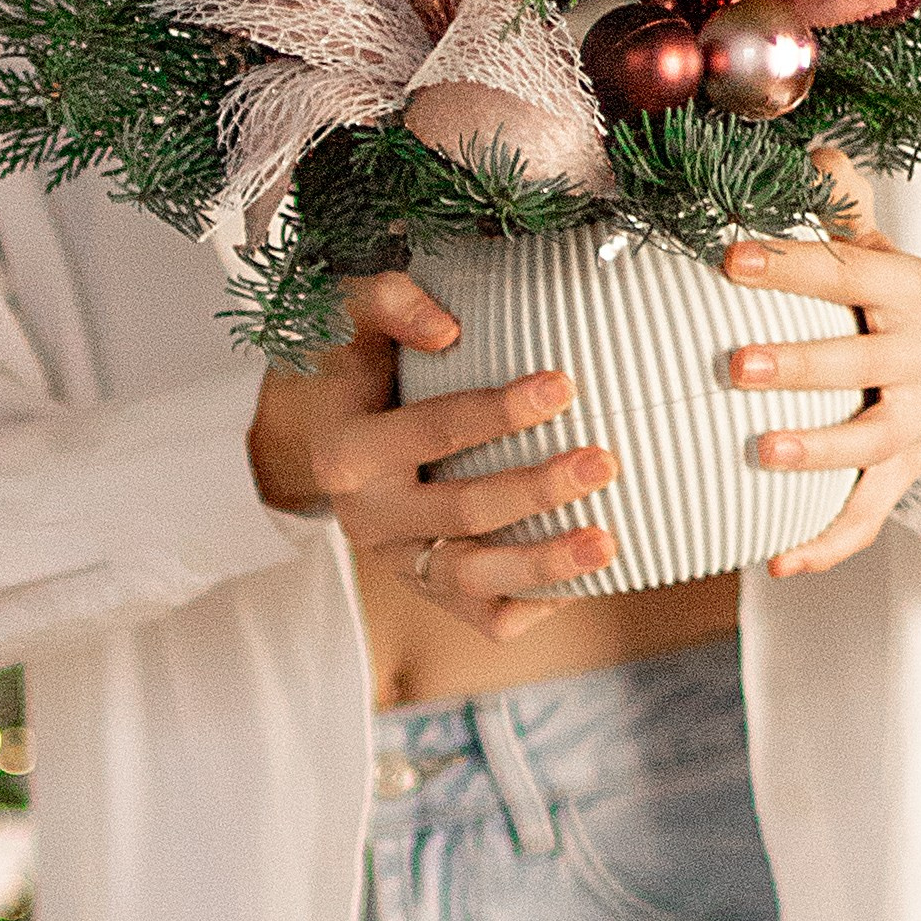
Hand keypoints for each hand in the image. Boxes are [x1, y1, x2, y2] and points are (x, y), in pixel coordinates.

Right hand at [248, 270, 617, 641]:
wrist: (312, 436)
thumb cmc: (350, 365)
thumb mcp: (350, 320)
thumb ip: (390, 302)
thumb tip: (449, 329)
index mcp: (347, 451)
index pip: (433, 430)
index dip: (499, 411)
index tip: (564, 385)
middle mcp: (366, 517)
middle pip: (462, 513)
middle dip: (537, 491)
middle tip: (603, 462)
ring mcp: (396, 561)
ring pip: (474, 580)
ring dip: (545, 564)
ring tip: (608, 542)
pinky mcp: (424, 589)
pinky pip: (484, 618)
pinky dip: (535, 604)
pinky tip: (584, 579)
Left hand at [725, 144, 920, 576]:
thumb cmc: (880, 300)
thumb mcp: (870, 246)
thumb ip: (837, 204)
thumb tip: (810, 151)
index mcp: (910, 291)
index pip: (851, 270)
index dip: (793, 262)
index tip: (729, 256)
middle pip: (865, 362)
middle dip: (802, 363)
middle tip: (734, 365)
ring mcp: (920, 424)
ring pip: (875, 444)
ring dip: (818, 450)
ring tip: (757, 452)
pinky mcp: (908, 478)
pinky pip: (870, 516)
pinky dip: (827, 542)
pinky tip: (774, 561)